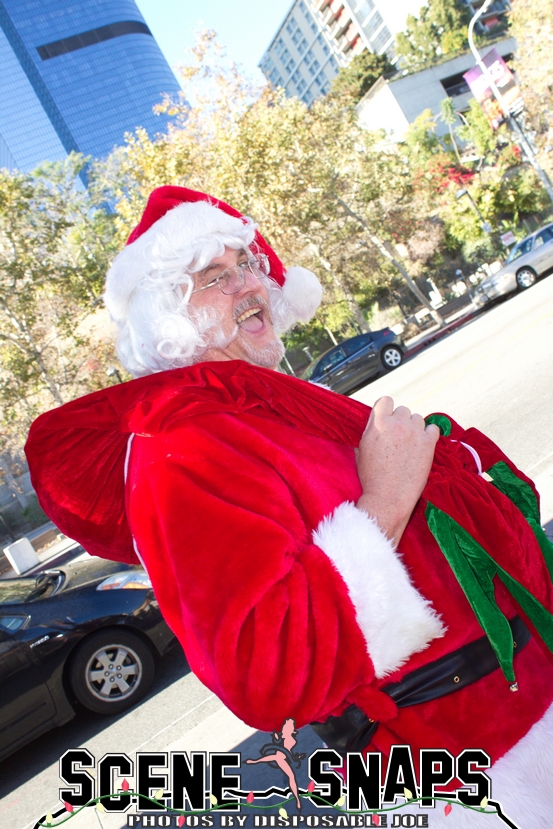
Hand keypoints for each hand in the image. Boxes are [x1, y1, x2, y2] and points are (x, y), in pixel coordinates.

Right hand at [355, 396, 439, 545]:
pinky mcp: (428, 443)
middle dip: (400, 421)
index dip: (386, 409)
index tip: (387, 419)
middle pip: (403, 410)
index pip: (386, 400)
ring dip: (414, 428)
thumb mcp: (362, 449)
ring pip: (418, 418)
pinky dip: (429, 434)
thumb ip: (370, 430)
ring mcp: (414, 432)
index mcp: (378, 423)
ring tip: (409, 444)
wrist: (388, 498)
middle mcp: (398, 423)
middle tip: (398, 438)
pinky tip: (422, 445)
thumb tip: (375, 422)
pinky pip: (433, 428)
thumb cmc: (372, 477)